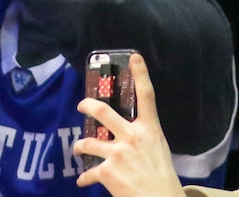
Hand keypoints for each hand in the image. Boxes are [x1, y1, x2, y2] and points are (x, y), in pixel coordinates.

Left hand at [72, 54, 184, 196]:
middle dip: (87, 105)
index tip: (135, 57)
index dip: (141, 75)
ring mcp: (118, 153)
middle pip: (102, 110)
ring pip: (87, 142)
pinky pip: (88, 172)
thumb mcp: (157, 149)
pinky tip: (83, 181)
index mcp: (150, 130)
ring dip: (78, 146)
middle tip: (81, 104)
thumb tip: (126, 131)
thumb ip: (142, 136)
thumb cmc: (161, 177)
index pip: (147, 97)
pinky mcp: (107, 171)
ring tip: (77, 149)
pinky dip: (85, 178)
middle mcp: (132, 137)